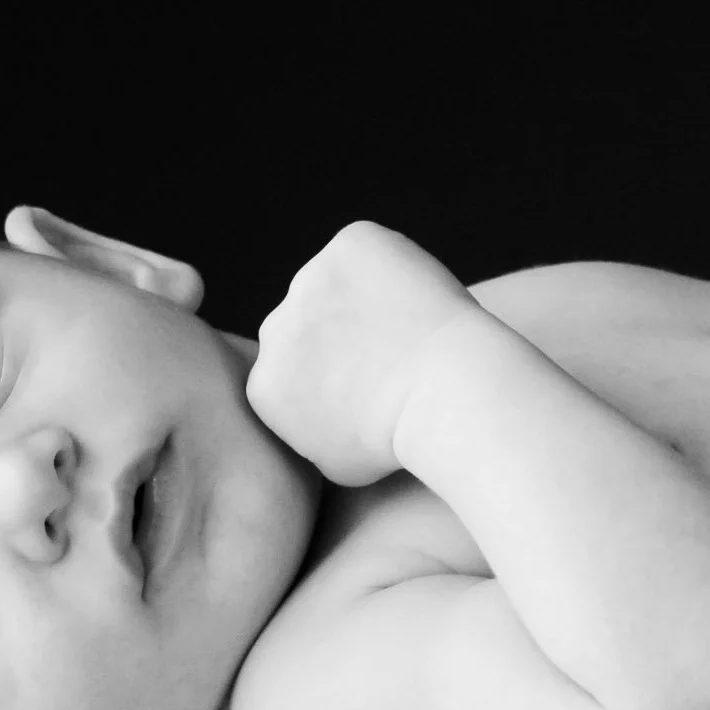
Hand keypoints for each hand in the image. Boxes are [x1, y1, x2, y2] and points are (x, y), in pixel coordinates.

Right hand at [248, 220, 484, 484]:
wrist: (444, 397)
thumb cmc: (401, 443)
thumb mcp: (335, 466)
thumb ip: (308, 434)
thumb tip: (316, 416)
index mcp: (264, 386)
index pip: (288, 370)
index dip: (328, 375)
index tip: (366, 385)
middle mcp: (274, 328)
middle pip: (304, 323)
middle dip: (338, 334)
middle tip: (390, 353)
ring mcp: (311, 279)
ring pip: (333, 283)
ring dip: (362, 297)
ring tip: (408, 326)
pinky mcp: (350, 244)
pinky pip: (365, 248)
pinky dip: (389, 262)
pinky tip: (416, 294)